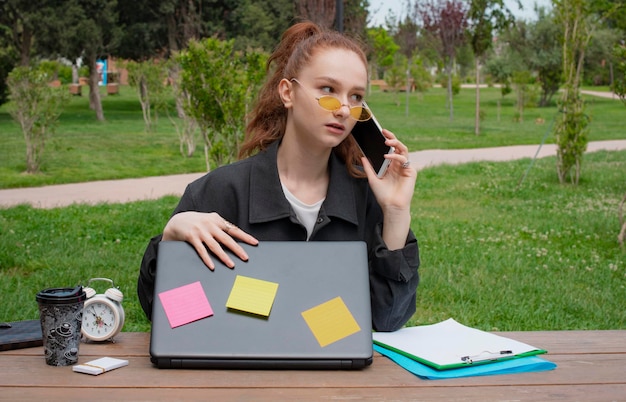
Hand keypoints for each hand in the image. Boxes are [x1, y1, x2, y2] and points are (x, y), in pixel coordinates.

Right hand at [162, 211, 258, 269]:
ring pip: (215, 246)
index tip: (255, 243)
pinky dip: (207, 259)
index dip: (245, 236)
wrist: (178, 220)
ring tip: (231, 265)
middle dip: (237, 249)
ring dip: (224, 256)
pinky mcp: (192, 237)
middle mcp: (210, 225)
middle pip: (227, 239)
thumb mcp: (211, 221)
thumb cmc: (198, 222)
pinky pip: (201, 250)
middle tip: (245, 257)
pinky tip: (212, 266)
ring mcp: (201, 231)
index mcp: (217, 220)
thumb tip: (236, 238)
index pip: (234, 230)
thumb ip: (222, 227)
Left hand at [361, 129, 416, 249]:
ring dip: (395, 143)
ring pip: (403, 150)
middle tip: (384, 132)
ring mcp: (405, 167)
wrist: (391, 206)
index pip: (390, 149)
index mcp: (391, 165)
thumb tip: (362, 156)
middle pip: (398, 146)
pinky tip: (387, 156)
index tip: (379, 132)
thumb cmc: (383, 195)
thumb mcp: (372, 179)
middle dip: (392, 138)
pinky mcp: (410, 172)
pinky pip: (404, 159)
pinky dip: (396, 156)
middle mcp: (399, 165)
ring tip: (386, 141)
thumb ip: (368, 167)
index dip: (386, 140)